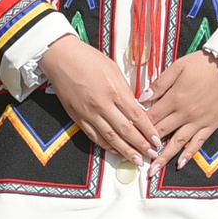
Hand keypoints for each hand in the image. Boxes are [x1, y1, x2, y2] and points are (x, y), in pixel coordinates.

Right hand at [41, 35, 159, 165]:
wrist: (60, 58)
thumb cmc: (87, 59)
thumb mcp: (113, 69)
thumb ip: (125, 89)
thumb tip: (135, 106)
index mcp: (114, 90)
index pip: (136, 116)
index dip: (148, 131)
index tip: (156, 140)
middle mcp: (102, 105)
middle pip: (126, 131)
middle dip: (141, 145)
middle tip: (152, 155)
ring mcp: (88, 113)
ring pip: (110, 138)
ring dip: (125, 151)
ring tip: (136, 160)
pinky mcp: (78, 117)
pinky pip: (94, 136)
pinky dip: (106, 146)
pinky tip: (115, 151)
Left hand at [141, 50, 217, 168]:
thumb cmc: (203, 64)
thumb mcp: (178, 67)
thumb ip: (159, 84)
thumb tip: (141, 98)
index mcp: (174, 98)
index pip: (151, 117)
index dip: (138, 127)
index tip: (128, 136)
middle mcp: (184, 114)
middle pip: (160, 132)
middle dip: (146, 146)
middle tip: (134, 159)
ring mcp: (198, 122)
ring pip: (177, 143)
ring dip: (163, 158)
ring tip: (152, 172)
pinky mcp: (211, 125)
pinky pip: (198, 143)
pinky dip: (189, 155)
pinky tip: (179, 165)